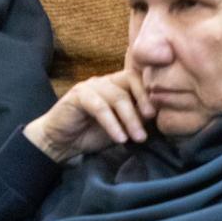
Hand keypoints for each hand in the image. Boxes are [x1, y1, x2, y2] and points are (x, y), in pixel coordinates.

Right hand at [23, 70, 154, 162]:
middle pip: (129, 81)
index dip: (150, 92)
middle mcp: (104, 81)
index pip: (138, 78)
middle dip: (143, 100)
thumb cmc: (91, 134)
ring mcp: (90, 87)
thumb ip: (136, 118)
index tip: (160, 112)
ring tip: (138, 138)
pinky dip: (112, 123)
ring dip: (130, 119)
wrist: (61, 142)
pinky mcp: (77, 96)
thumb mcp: (121, 126)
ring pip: (117, 96)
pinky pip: (100, 107)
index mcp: (116, 85)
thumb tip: (158, 114)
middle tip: (152, 120)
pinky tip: (120, 138)